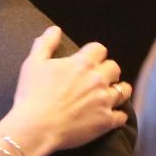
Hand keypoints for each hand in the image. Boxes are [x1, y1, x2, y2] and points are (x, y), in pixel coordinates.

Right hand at [11, 25, 128, 149]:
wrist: (36, 127)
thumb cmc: (31, 94)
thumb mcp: (32, 63)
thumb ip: (45, 44)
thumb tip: (54, 29)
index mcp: (82, 63)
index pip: (99, 49)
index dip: (93, 53)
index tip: (87, 59)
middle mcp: (98, 79)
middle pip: (114, 68)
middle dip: (107, 70)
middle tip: (96, 78)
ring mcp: (105, 101)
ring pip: (123, 90)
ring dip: (117, 90)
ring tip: (107, 94)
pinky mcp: (106, 121)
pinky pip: (122, 116)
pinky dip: (117, 114)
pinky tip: (109, 115)